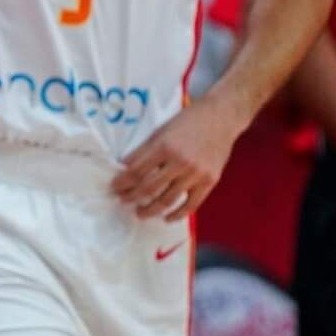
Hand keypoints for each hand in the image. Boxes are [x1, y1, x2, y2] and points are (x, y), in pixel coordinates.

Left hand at [111, 100, 243, 220]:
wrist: (220, 117)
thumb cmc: (187, 121)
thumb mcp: (160, 131)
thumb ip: (143, 150)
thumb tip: (123, 168)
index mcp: (164, 147)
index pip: (136, 171)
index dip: (122, 182)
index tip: (114, 188)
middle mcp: (180, 162)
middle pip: (149, 188)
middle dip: (132, 197)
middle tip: (123, 201)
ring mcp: (196, 174)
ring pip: (168, 199)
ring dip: (151, 209)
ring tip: (140, 213)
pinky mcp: (210, 181)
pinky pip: (191, 205)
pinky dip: (178, 214)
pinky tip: (167, 218)